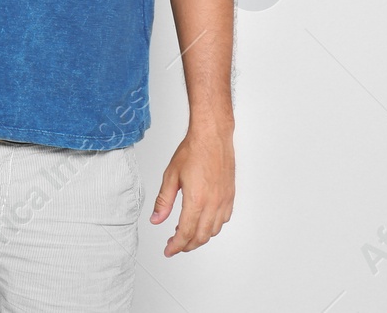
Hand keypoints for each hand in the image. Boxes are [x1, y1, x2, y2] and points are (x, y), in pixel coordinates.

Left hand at [151, 127, 234, 254]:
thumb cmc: (193, 151)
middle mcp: (213, 204)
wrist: (212, 138)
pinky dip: (212, 227)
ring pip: (213, 230)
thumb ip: (163, 201)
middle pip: (201, 236)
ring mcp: (224, 201)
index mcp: (197, 200)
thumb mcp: (170, 176)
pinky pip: (223, 220)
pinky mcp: (230, 197)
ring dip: (199, 237)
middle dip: (187, 245)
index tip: (169, 250)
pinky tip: (203, 222)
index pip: (185, 232)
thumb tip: (156, 219)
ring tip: (185, 234)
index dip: (176, 245)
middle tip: (175, 245)